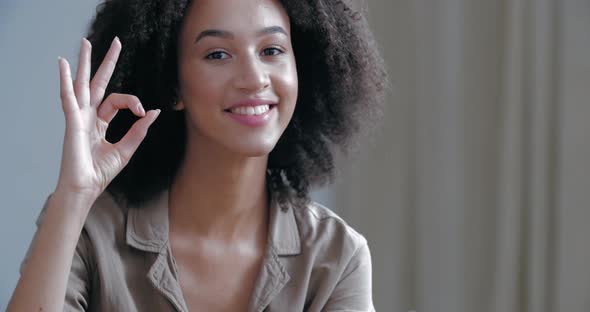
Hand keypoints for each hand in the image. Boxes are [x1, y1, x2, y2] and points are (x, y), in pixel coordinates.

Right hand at [55, 37, 159, 201]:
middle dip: (106, 63)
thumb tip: (155, 111)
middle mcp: (87, 116)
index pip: (117, 101)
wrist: (86, 187)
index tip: (144, 111)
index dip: (132, 102)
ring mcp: (78, 117)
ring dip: (84, 63)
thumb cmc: (100, 172)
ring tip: (85, 43)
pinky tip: (62, 65)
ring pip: (82, 84)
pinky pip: (68, 97)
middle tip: (115, 42)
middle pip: (97, 83)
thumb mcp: (127, 148)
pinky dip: (65, 81)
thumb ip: (139, 129)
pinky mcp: (72, 122)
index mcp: (99, 123)